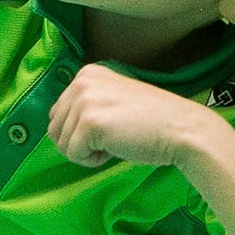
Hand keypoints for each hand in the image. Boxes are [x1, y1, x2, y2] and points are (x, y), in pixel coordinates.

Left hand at [47, 64, 208, 168]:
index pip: (58, 112)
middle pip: (54, 128)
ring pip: (61, 143)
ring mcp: (84, 101)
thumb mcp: (111, 100)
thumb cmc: (150, 121)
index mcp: (86, 74)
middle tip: (111, 139)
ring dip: (85, 152)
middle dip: (79, 143)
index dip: (79, 131)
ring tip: (113, 143)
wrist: (180, 129)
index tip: (108, 128)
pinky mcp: (90, 123)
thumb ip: (86, 105)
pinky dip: (91, 161)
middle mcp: (81, 81)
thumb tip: (55, 129)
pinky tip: (114, 150)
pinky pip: (73, 154)